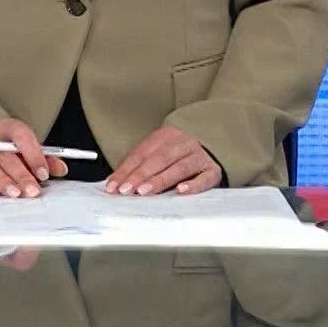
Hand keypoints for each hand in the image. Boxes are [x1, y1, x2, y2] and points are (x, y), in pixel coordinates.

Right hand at [0, 118, 68, 197]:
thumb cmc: (5, 154)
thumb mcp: (25, 153)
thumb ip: (44, 160)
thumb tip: (61, 169)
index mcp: (6, 128)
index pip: (20, 134)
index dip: (33, 153)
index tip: (43, 173)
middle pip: (4, 153)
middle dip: (20, 174)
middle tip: (32, 191)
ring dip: (2, 180)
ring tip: (14, 194)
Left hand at [105, 126, 220, 195]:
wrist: (214, 143)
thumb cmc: (178, 154)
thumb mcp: (158, 152)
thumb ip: (139, 165)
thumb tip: (114, 183)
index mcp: (166, 135)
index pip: (142, 154)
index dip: (126, 170)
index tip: (113, 186)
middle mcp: (183, 143)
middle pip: (159, 159)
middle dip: (140, 175)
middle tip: (126, 190)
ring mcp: (199, 156)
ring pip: (179, 168)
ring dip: (160, 180)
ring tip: (144, 191)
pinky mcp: (212, 170)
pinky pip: (204, 178)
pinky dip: (193, 185)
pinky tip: (180, 191)